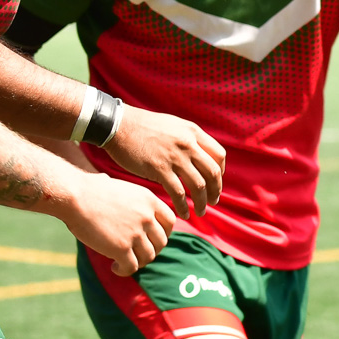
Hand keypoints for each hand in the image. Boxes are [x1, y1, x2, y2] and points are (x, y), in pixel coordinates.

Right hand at [60, 172, 174, 274]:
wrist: (73, 196)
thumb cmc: (88, 189)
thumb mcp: (118, 186)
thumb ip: (125, 195)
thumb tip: (107, 181)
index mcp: (149, 200)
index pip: (170, 221)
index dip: (164, 233)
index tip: (153, 238)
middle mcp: (147, 217)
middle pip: (161, 242)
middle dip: (152, 250)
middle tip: (138, 253)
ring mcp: (136, 233)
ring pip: (149, 256)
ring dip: (139, 262)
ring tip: (124, 261)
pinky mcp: (121, 248)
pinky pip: (132, 267)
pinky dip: (124, 270)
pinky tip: (115, 267)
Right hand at [103, 107, 226, 219]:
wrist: (117, 125)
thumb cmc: (143, 127)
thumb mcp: (173, 126)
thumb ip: (188, 139)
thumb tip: (200, 157)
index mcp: (193, 132)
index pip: (219, 156)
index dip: (220, 172)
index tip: (215, 182)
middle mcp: (188, 144)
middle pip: (213, 173)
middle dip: (216, 191)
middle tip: (214, 202)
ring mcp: (174, 157)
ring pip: (198, 185)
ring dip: (202, 202)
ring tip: (201, 212)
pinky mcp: (159, 169)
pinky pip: (178, 193)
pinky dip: (183, 206)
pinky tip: (183, 213)